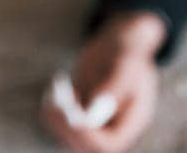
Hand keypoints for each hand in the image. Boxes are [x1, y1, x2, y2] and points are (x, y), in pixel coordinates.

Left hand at [40, 12, 165, 152]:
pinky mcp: (80, 115)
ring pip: (70, 137)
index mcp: (133, 121)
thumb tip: (93, 107)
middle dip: (67, 127)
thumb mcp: (126, 62)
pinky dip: (53, 108)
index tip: (72, 113)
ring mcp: (97, 124)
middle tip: (54, 102)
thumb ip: (113, 85)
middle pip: (87, 146)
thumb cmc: (127, 52)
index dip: (88, 135)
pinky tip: (58, 85)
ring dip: (56, 117)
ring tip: (58, 85)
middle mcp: (114, 128)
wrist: (121, 45)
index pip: (110, 145)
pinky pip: (61, 124)